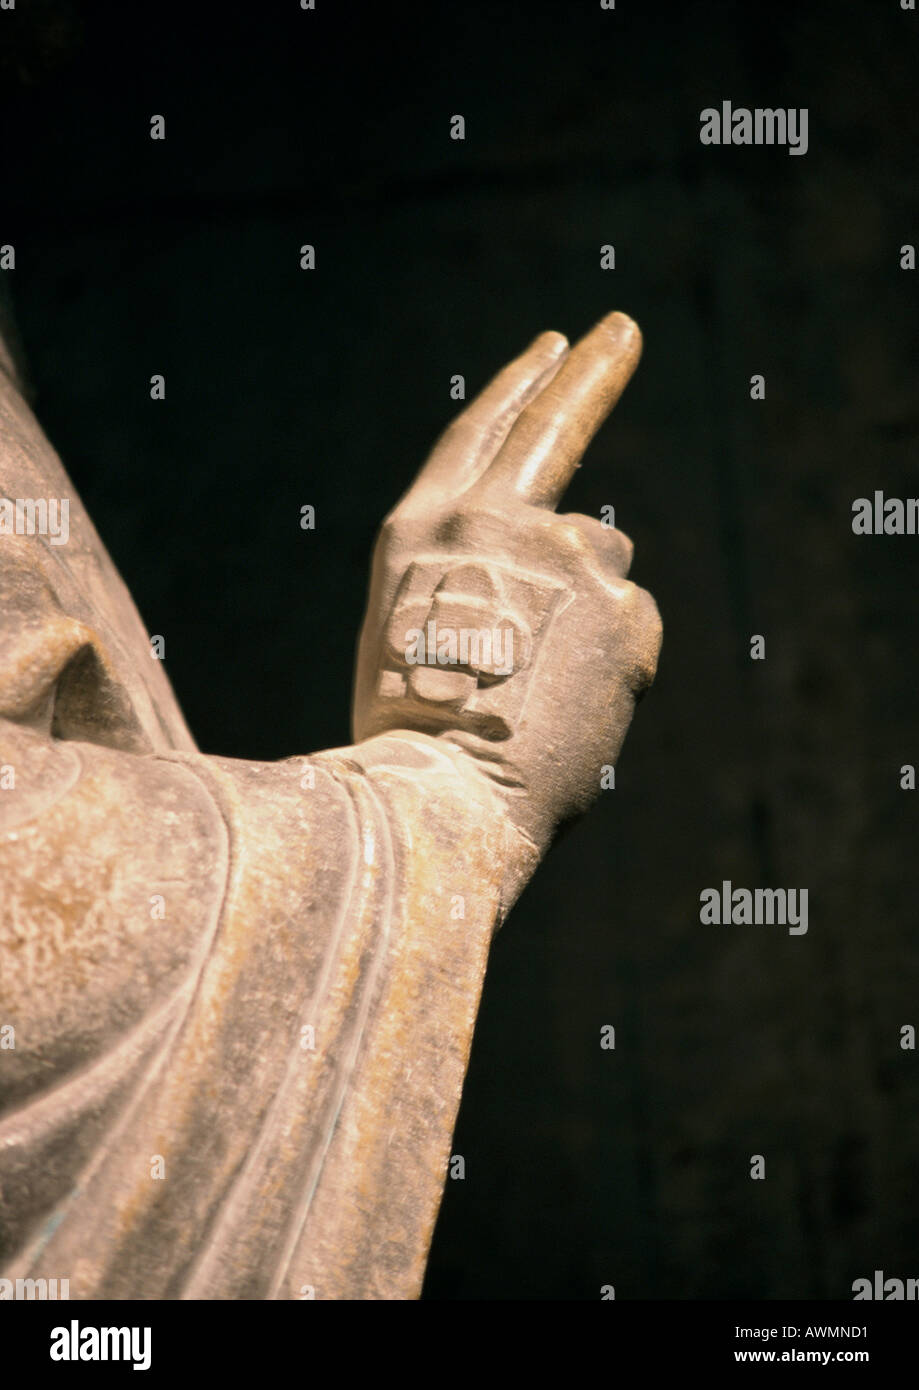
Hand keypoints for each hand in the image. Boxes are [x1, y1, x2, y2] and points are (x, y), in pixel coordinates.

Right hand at [352, 311, 661, 852]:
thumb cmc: (413, 741)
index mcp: (423, 531)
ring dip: (588, 612)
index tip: (553, 344)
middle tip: (621, 327)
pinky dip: (614, 665)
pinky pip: (632, 630)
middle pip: (556, 428)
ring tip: (540, 686)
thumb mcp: (409, 633)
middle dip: (592, 370)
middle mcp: (493, 522)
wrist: (438, 801)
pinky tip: (572, 707)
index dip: (519, 385)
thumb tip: (579, 564)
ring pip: (605, 564)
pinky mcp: (621, 604)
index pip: (481, 433)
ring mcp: (562, 556)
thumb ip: (477, 576)